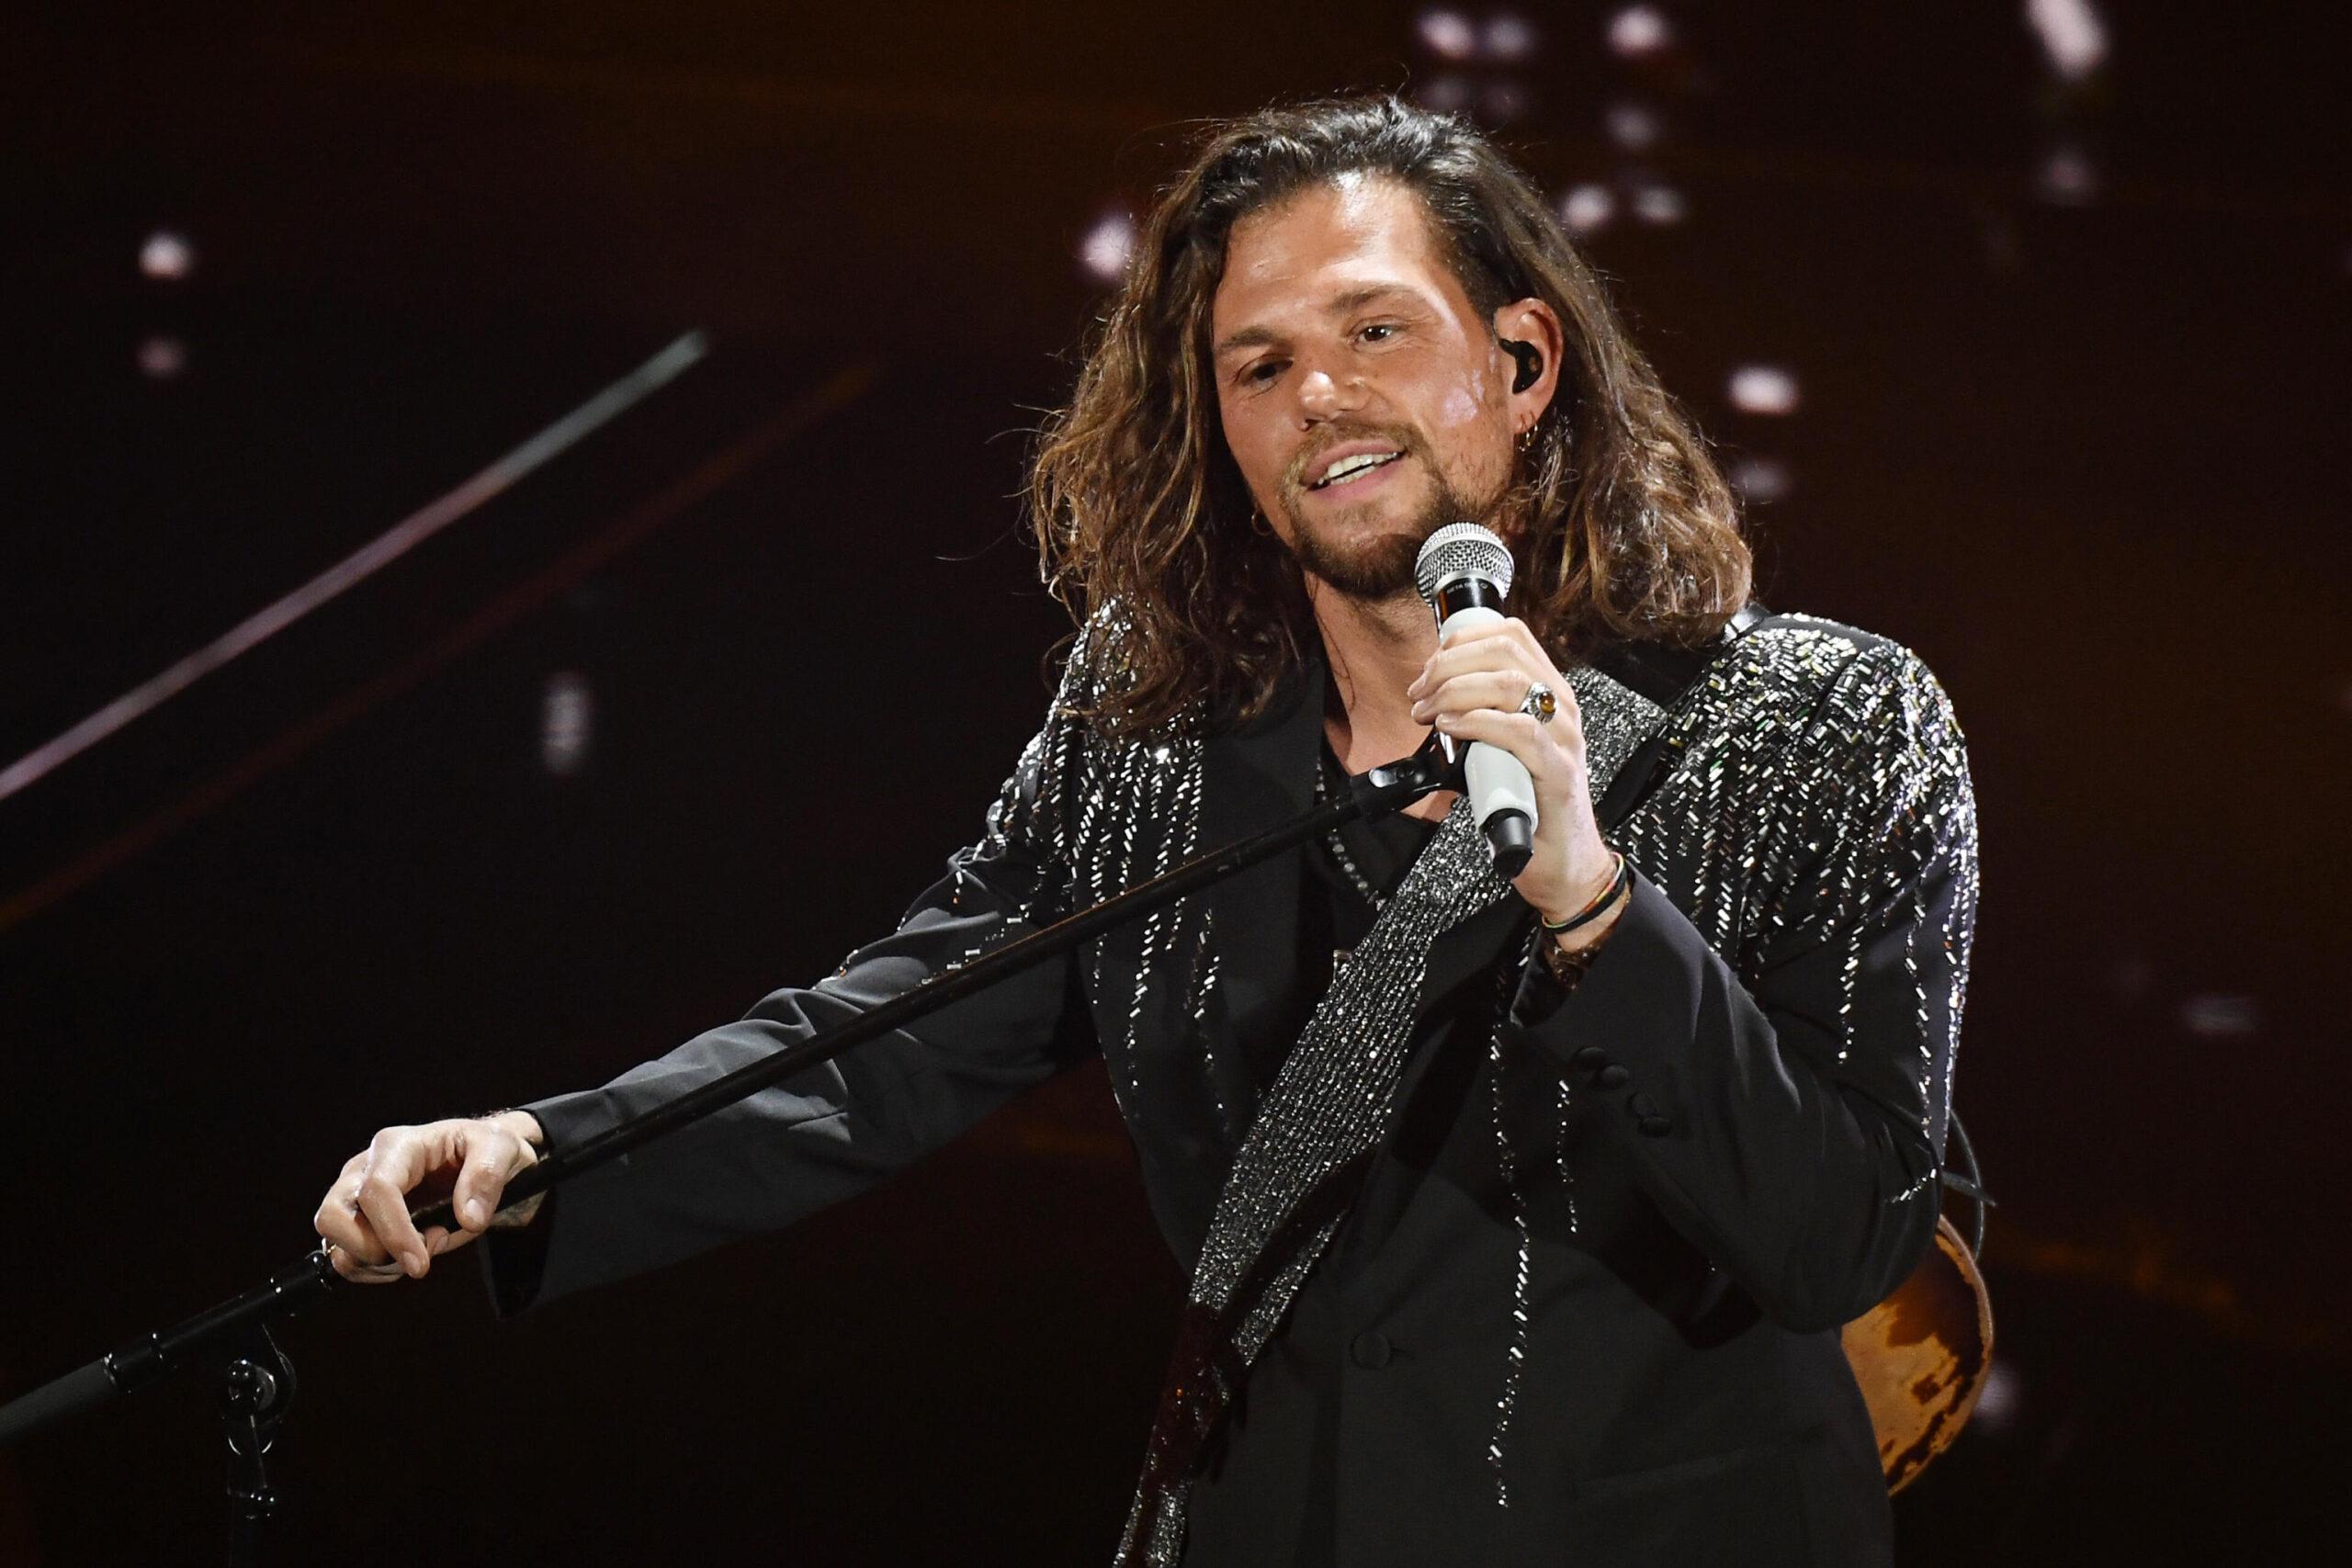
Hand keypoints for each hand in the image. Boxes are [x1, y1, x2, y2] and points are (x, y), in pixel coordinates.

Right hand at [313, 1112, 543, 1283]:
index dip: (394, 1233)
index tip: (421, 1264)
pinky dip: (377, 1271)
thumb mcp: (501, 1148)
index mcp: (397, 1146)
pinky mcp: (358, 1223)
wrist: (481, 1159)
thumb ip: (487, 1177)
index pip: (375, 1191)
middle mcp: (364, 1170)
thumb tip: (467, 1218)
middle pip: (332, 1218)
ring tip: (427, 1247)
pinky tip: (413, 1254)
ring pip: (335, 1245)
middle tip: (421, 1254)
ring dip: (379, 1265)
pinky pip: (348, 1259)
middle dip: (371, 1251)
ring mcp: (355, 1198)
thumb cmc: (487, 1149)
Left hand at [1405, 616, 1617, 926]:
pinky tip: (1450, 727)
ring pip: (1511, 685)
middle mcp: (1563, 707)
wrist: (1563, 862)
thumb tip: (1431, 695)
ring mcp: (1565, 739)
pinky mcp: (1559, 773)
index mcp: (1551, 693)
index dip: (1464, 639)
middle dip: (1450, 664)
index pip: (1512, 635)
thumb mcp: (1503, 746)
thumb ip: (1482, 715)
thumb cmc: (1528, 802)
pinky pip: (1520, 732)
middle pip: (1506, 652)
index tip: (1430, 664)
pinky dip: (1478, 723)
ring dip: (1454, 691)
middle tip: (1419, 692)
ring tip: (1426, 711)